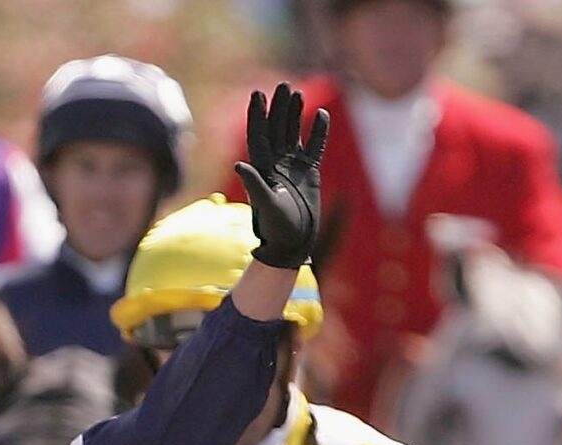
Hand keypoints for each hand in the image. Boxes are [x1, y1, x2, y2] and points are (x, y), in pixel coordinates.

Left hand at [235, 84, 328, 268]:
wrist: (294, 242)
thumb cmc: (277, 228)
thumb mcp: (266, 205)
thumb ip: (254, 184)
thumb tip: (239, 164)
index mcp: (262, 167)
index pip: (258, 134)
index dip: (257, 114)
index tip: (257, 93)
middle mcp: (276, 163)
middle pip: (276, 128)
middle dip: (278, 107)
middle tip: (283, 85)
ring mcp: (293, 166)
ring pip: (293, 133)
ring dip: (295, 114)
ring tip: (298, 93)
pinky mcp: (309, 172)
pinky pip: (314, 146)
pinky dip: (319, 132)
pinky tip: (322, 115)